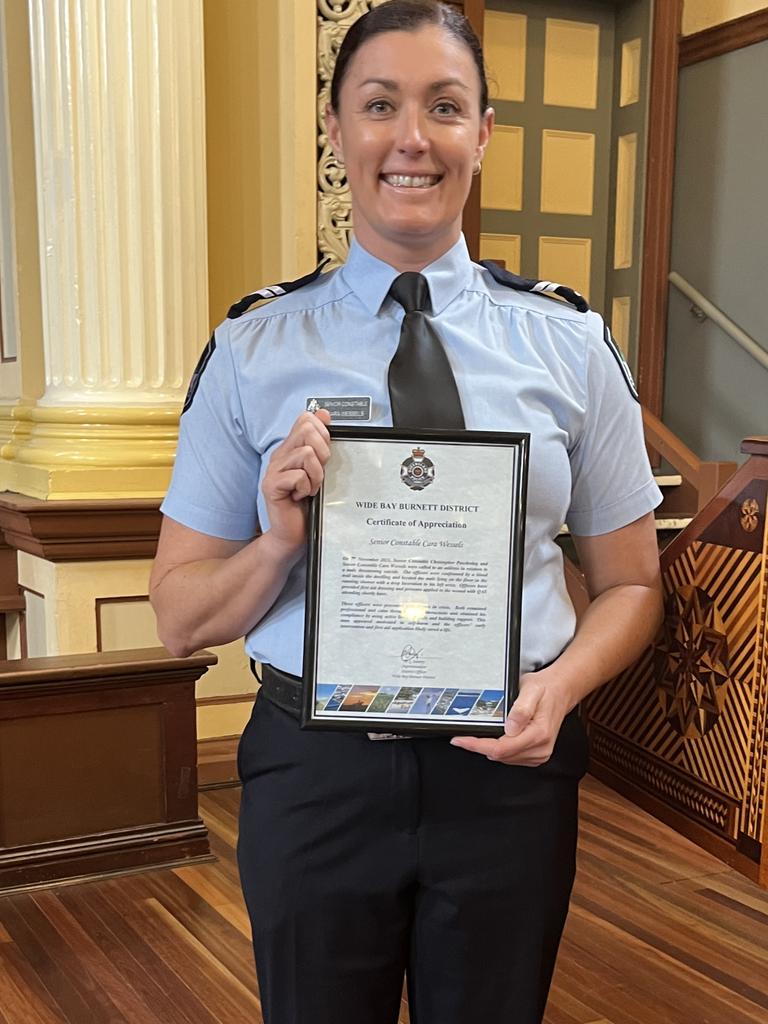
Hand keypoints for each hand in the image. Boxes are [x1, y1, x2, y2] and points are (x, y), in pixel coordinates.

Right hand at [260, 409, 331, 555]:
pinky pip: (299, 475)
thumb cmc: (307, 503)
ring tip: (310, 489)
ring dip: (316, 475)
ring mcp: (273, 470)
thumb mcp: (319, 469)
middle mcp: (279, 455)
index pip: (306, 419)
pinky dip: (307, 488)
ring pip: (306, 453)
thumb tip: (324, 413)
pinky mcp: (271, 486)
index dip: (323, 434)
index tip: (323, 457)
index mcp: (290, 448)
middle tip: (317, 475)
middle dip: (322, 453)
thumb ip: (320, 442)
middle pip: (308, 431)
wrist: (293, 534)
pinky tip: (301, 497)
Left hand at [450, 668, 573, 765]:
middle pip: (500, 756)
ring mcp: (539, 753)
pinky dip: (499, 750)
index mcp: (538, 734)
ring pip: (504, 759)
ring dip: (489, 748)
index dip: (477, 745)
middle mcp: (540, 748)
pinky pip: (511, 757)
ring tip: (478, 735)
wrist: (560, 691)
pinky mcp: (536, 754)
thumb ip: (521, 709)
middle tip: (463, 735)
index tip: (460, 740)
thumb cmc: (545, 689)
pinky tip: (495, 738)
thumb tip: (510, 727)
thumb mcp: (531, 689)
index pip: (501, 749)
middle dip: (479, 746)